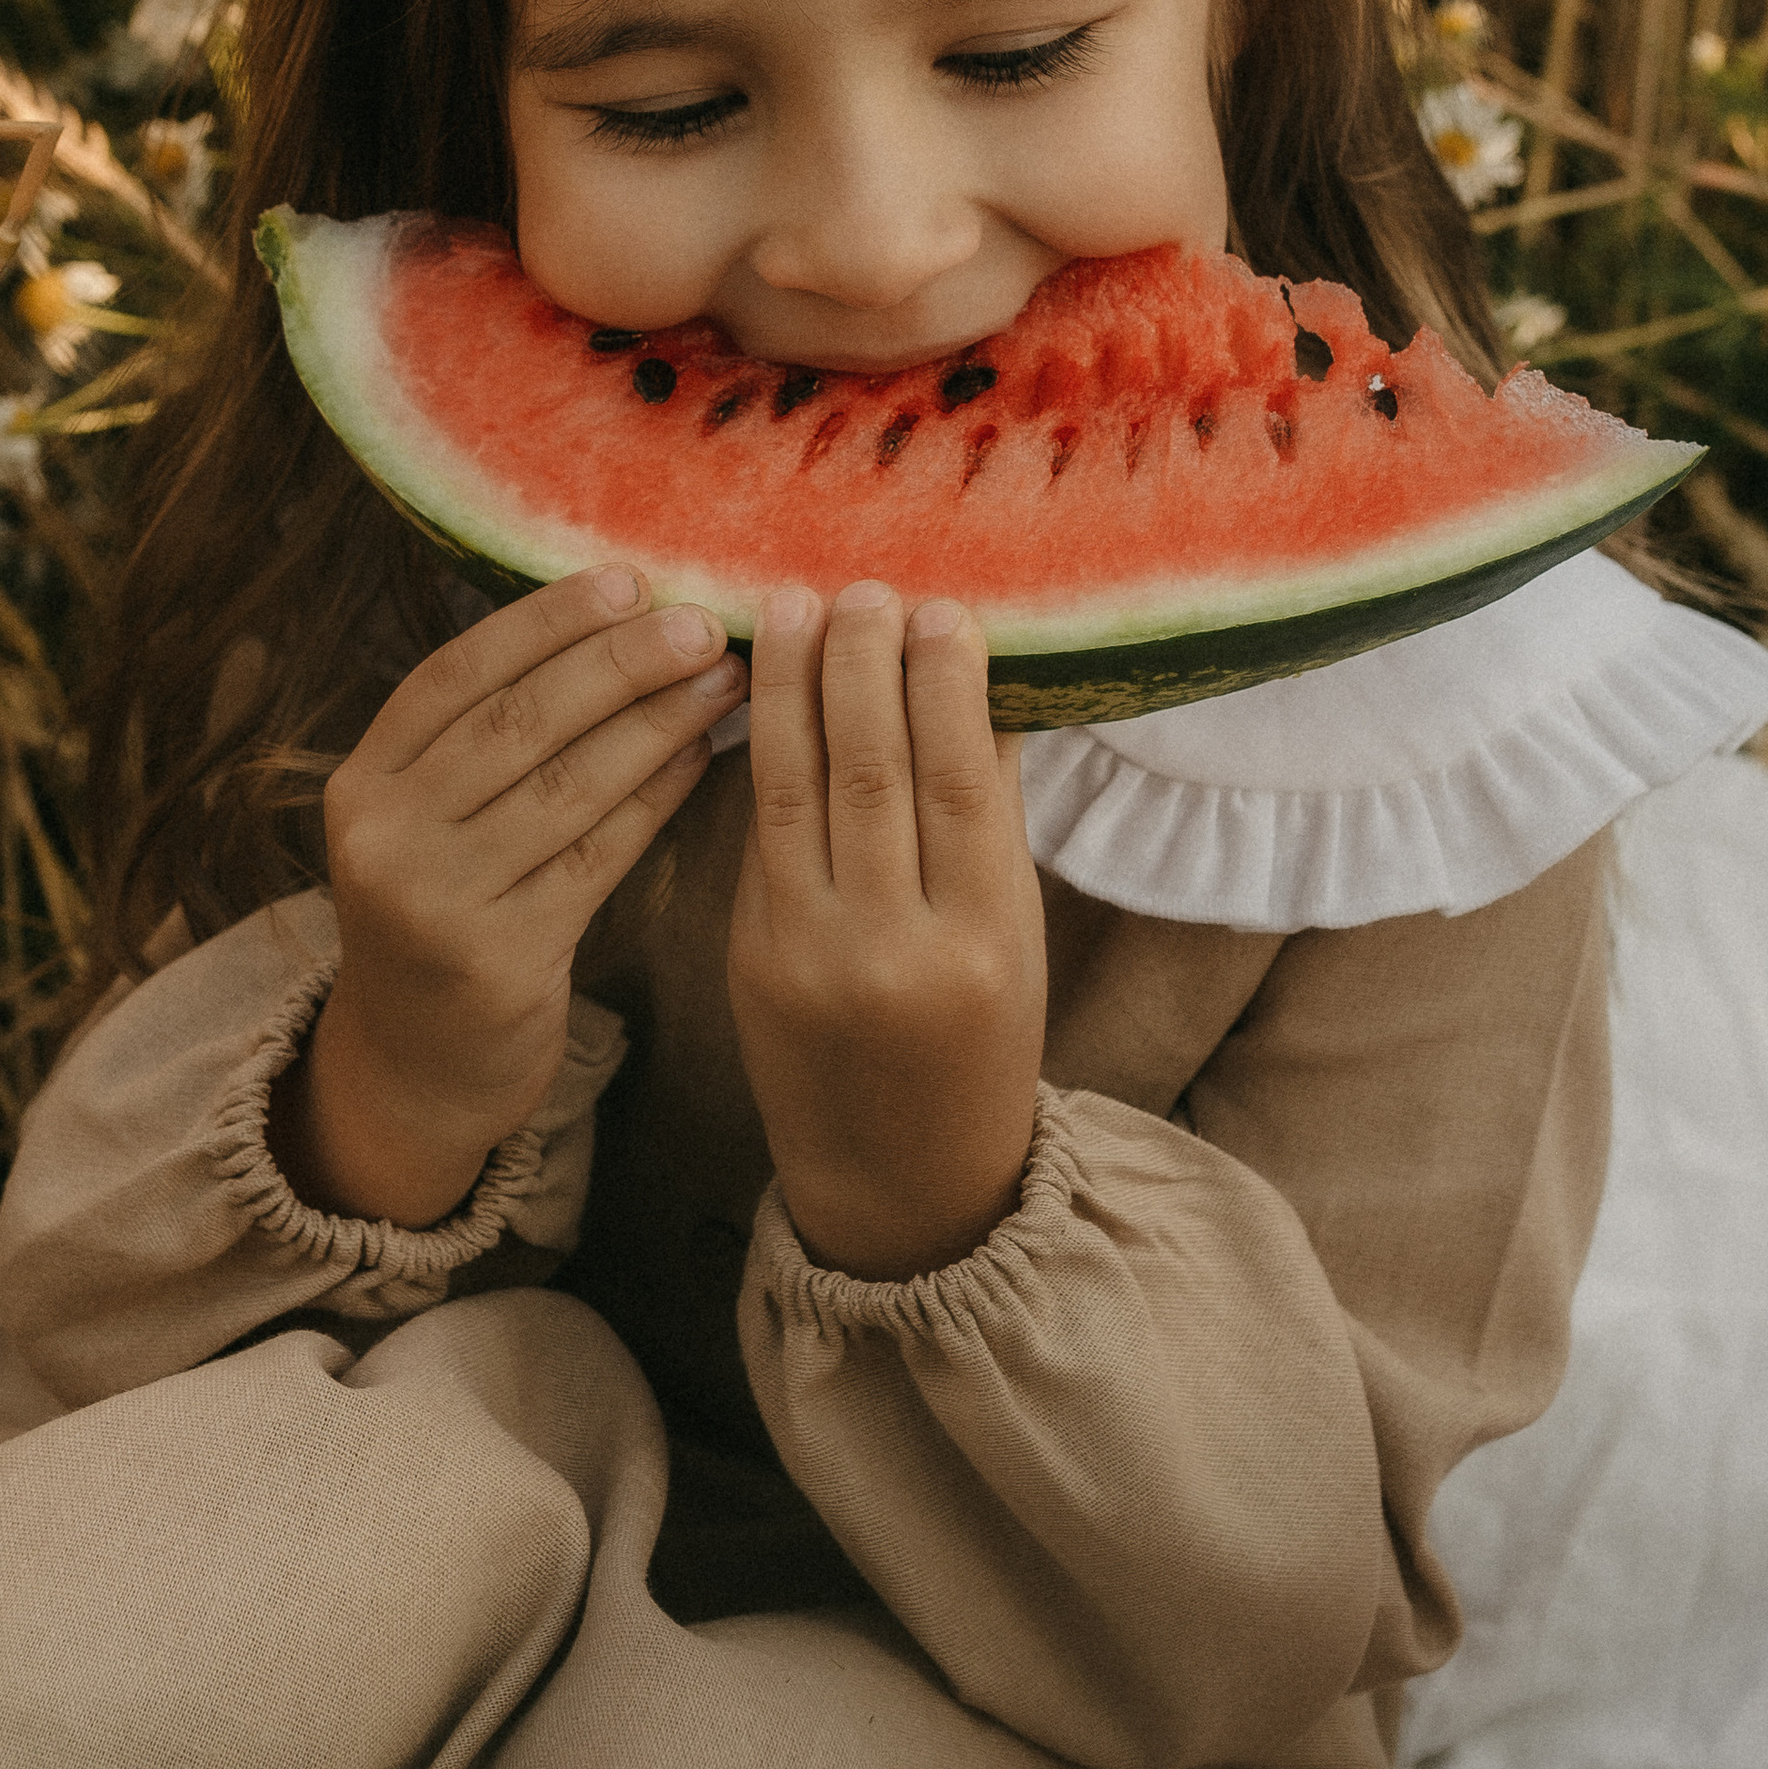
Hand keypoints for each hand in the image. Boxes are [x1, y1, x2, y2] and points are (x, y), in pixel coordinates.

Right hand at [273, 566, 744, 1227]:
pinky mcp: (500, 958)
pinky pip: (598, 856)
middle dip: (620, 662)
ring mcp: (438, 900)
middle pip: (519, 721)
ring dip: (656, 722)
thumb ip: (487, 733)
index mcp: (364, 780)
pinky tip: (706, 758)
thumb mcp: (429, 819)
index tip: (626, 578)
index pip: (456, 673)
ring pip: (567, 785)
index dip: (544, 621)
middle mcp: (387, 835)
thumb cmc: (445, 911)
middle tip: (703, 622)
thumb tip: (612, 617)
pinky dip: (658, 797)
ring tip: (725, 680)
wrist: (414, 1066)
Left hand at [727, 583, 1046, 1282]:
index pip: (962, 780)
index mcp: (989, 940)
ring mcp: (811, 954)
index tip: (939, 608)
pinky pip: (756, 831)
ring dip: (792, 684)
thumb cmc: (980, 1040)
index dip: (946, 685)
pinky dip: (759, 748)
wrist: (901, 1183)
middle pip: (873, 770)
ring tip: (792, 603)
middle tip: (862, 586)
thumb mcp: (1015, 938)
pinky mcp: (751, 958)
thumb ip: (989, 818)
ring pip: (797, 787)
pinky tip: (760, 685)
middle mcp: (898, 947)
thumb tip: (972, 677)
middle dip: (862, 664)